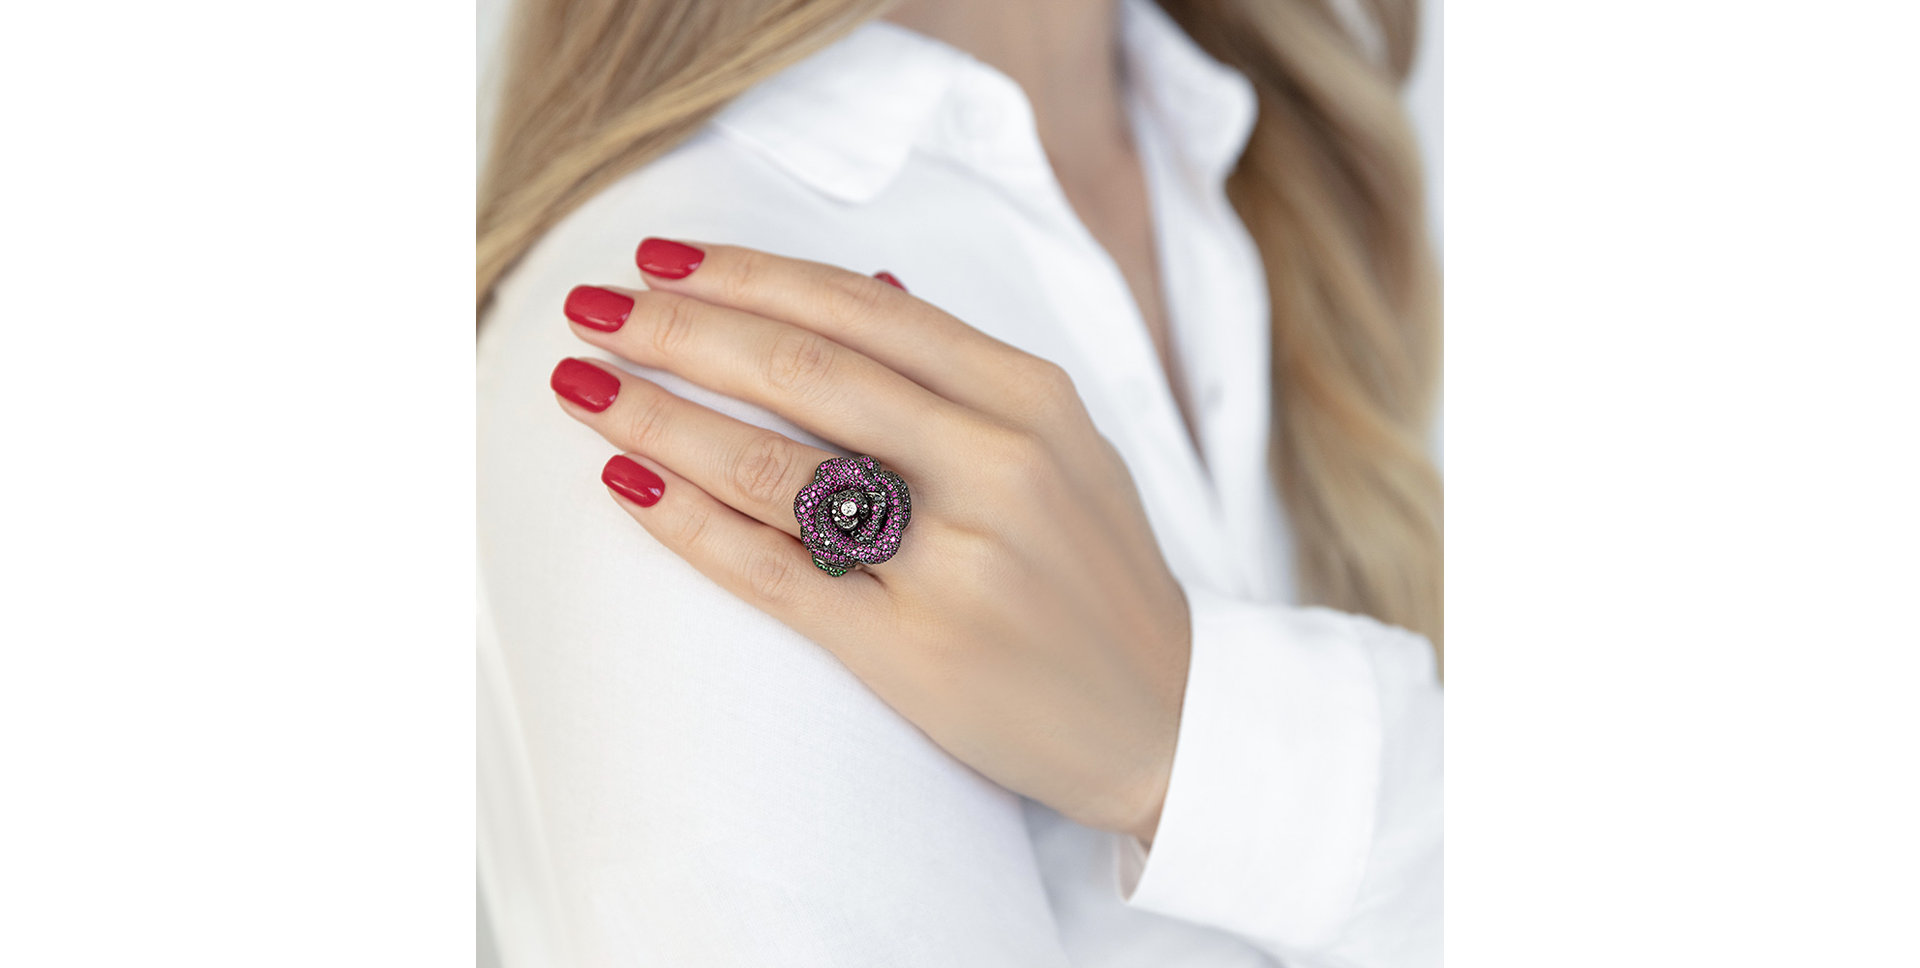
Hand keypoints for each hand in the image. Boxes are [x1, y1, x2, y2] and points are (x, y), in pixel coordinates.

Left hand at [549, 238, 1190, 841]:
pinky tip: (627, 485)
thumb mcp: (1064, 446)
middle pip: (801, 367)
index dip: (745, 273)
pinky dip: (687, 522)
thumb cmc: (1096, 572)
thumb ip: (965, 372)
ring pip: (770, 463)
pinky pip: (770, 571)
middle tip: (594, 308)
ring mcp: (954, 559)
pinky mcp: (912, 648)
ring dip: (658, 417)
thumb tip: (860, 288)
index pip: (858, 307)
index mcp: (1031, 398)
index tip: (662, 256)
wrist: (1164, 718)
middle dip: (679, 328)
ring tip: (585, 387)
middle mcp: (995, 464)